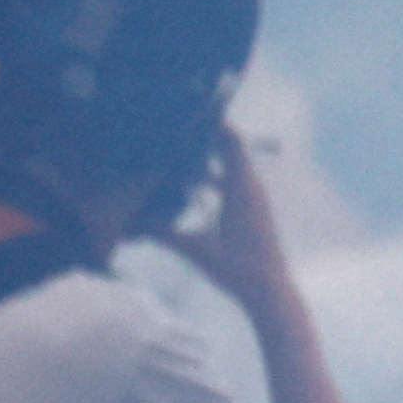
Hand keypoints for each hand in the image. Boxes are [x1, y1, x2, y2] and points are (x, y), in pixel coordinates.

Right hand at [154, 123, 290, 310]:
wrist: (271, 293)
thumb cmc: (239, 271)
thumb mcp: (197, 251)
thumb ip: (164, 233)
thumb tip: (131, 222)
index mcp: (242, 189)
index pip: (231, 141)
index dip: (213, 123)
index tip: (190, 109)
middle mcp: (251, 189)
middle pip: (228, 149)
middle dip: (203, 136)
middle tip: (174, 124)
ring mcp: (254, 200)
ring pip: (230, 166)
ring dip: (206, 157)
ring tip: (177, 148)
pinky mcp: (252, 212)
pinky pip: (231, 183)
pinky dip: (213, 177)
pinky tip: (191, 182)